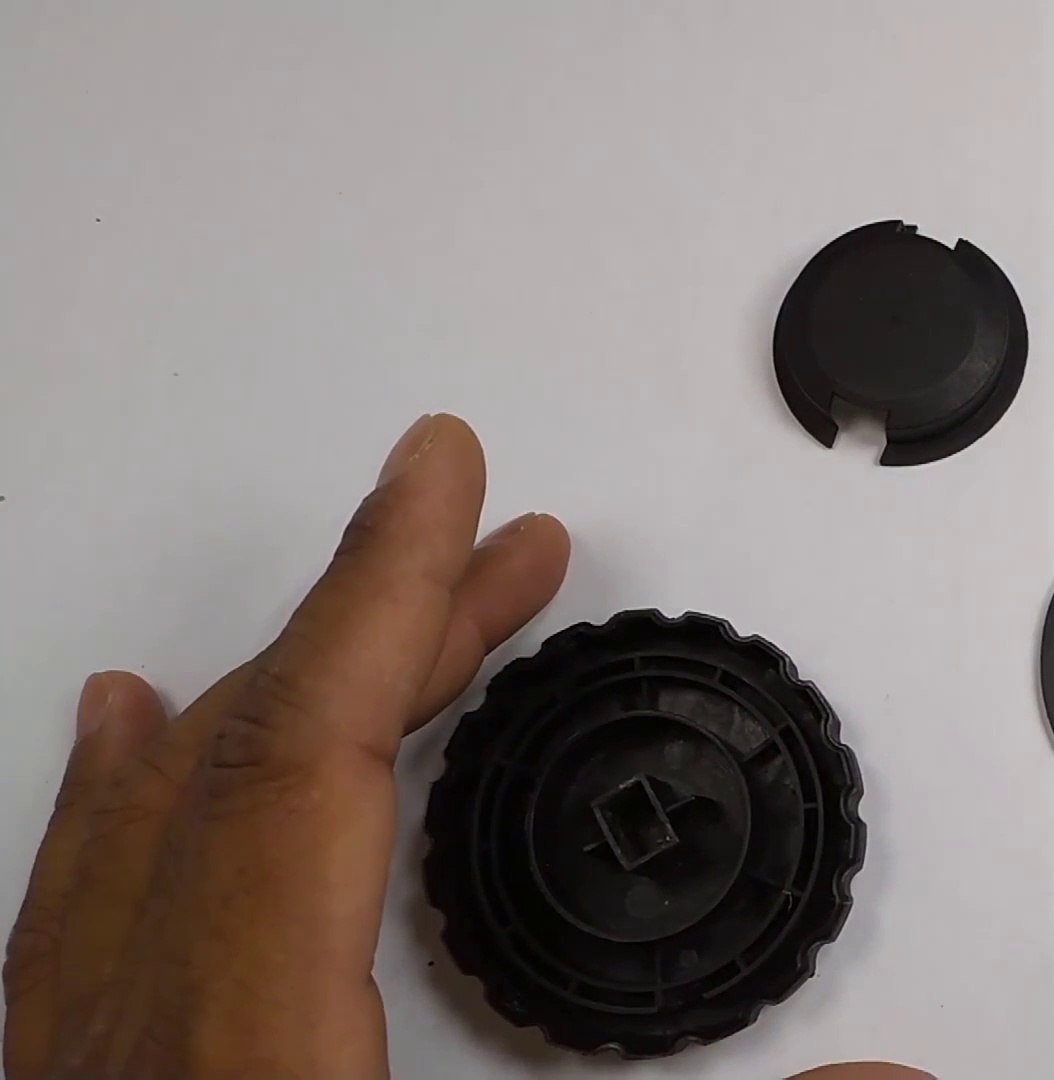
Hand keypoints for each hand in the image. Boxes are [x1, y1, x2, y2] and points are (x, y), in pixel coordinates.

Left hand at [1, 415, 925, 1078]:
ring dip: (278, 683)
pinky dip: (128, 786)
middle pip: (243, 765)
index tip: (442, 477)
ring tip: (365, 600)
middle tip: (494, 550)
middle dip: (386, 626)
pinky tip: (122, 739)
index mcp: (237, 1074)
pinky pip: (77, 897)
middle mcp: (124, 1060)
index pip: (301, 762)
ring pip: (151, 816)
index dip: (385, 594)